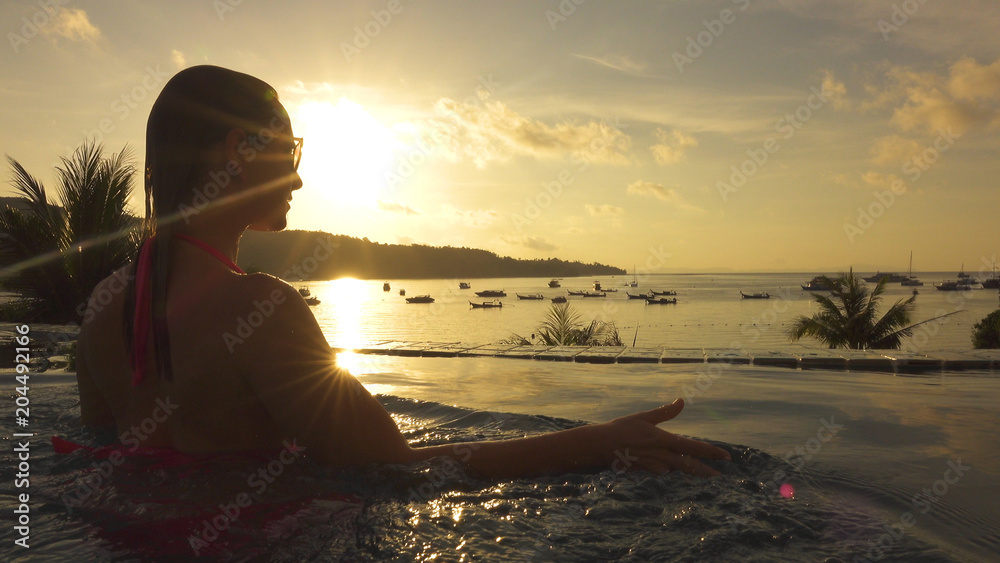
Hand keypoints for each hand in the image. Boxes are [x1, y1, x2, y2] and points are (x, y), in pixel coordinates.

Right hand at [597, 398, 730, 476]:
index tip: (726, 456)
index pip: (693, 447)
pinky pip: (661, 470)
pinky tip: (664, 462)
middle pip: (689, 465)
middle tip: (719, 475)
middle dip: (705, 470)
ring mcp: (653, 466)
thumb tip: (682, 400)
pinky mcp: (645, 471)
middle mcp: (661, 456)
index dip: (711, 452)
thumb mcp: (644, 417)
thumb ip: (665, 412)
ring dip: (683, 467)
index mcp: (663, 440)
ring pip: (674, 468)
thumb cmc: (621, 428)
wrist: (601, 447)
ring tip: (694, 468)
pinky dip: (665, 466)